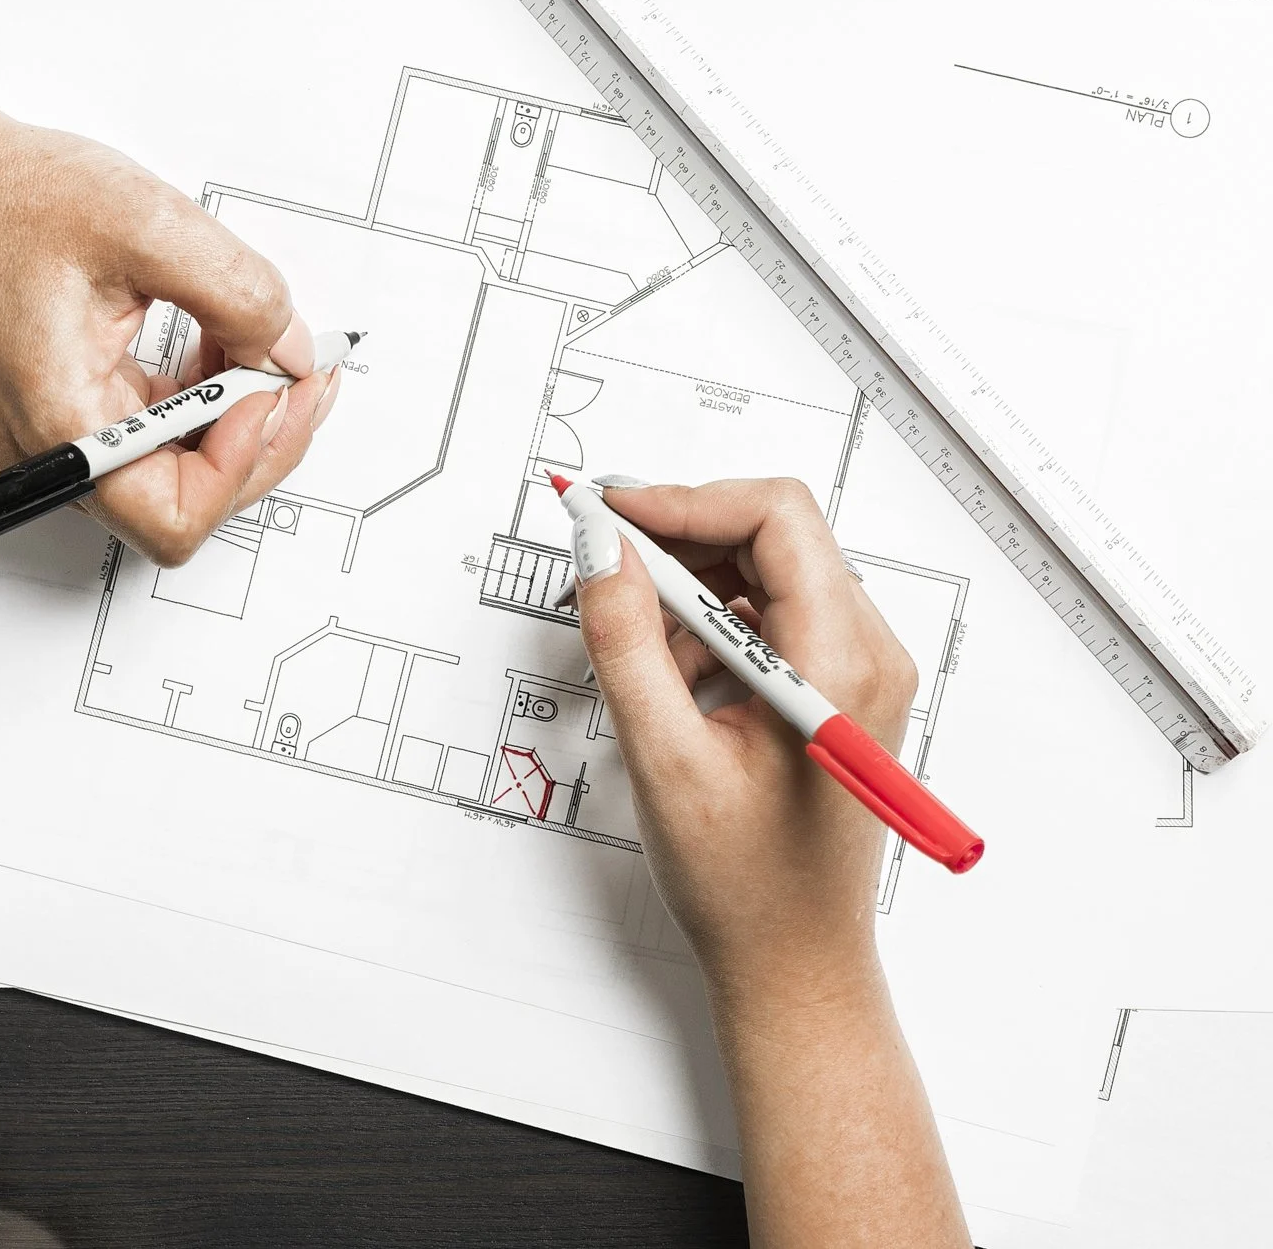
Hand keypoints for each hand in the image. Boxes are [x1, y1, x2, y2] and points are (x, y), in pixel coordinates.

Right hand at [0, 105, 338, 565]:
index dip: (244, 460)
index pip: (173, 515)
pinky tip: (217, 345)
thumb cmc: (2, 198)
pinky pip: (149, 442)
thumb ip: (239, 294)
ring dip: (232, 420)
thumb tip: (290, 351)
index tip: (276, 387)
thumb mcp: (148, 224)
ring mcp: (50, 449)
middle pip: (182, 505)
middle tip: (302, 370)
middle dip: (257, 440)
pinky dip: (197, 403)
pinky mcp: (59, 426)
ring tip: (260, 347)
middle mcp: (46, 457)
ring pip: (172, 476)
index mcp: (56, 424)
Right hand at [574, 477, 917, 1003]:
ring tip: (634, 649)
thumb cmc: (745, 883)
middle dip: (677, 541)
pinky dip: (707, 629)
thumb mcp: (664, 757)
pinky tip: (670, 683)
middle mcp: (867, 654)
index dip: (683, 502)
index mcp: (840, 663)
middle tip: (598, 565)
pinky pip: (768, 618)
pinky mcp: (836, 688)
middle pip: (771, 535)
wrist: (793, 961)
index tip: (607, 516)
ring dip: (688, 591)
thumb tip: (597, 549)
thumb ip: (624, 641)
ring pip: (765, 574)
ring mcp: (857, 670)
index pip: (775, 517)